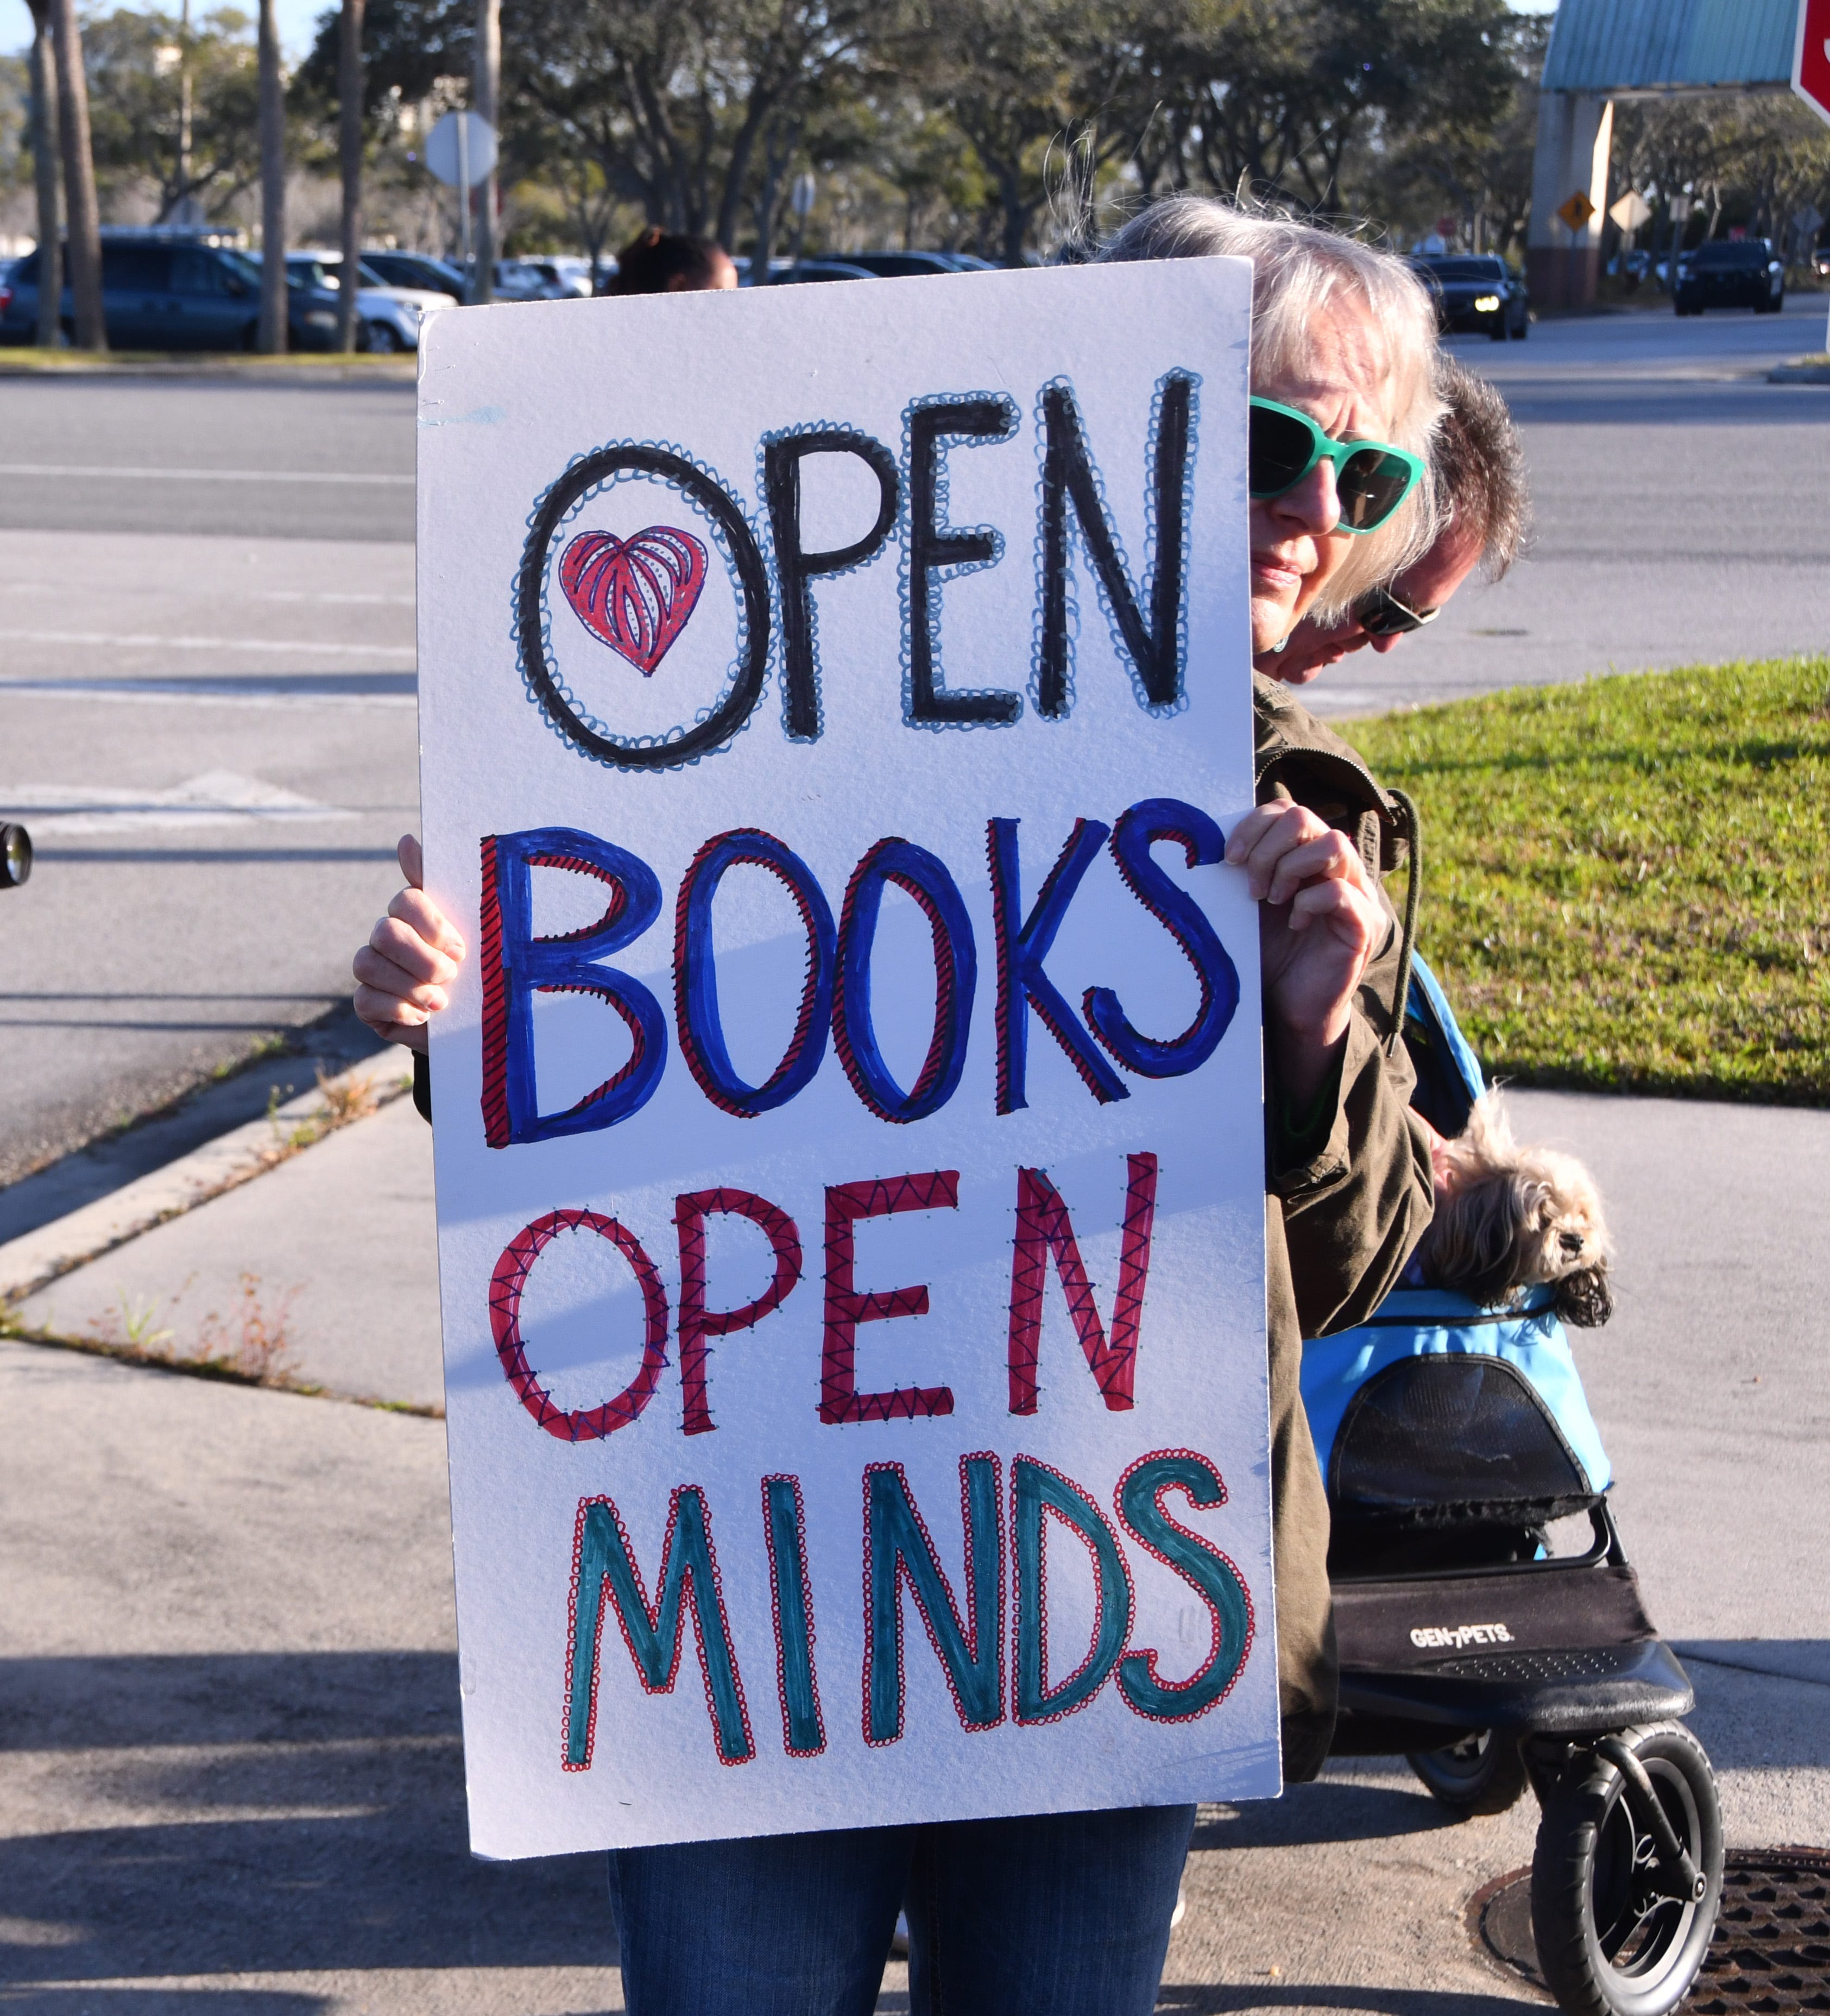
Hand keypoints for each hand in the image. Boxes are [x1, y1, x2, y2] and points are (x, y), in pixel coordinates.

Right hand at [352, 835, 466, 1053]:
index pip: (406, 901)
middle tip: (452, 975)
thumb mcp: (474, 929)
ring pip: (367, 964)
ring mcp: (374, 970)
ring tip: (440, 1002)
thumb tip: (406, 839)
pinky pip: (364, 1000)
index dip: (431, 924)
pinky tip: (422, 1016)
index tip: (460, 948)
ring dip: (410, 986)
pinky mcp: (368, 1004)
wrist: (477, 1022)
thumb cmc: (476, 971)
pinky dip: (398, 1009)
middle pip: (385, 932)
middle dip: (422, 959)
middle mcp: (387, 937)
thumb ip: (442, 885)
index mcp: (413, 915)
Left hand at [1225, 794, 1380, 1104]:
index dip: (1255, 826)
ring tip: (1271, 900)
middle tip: (1251, 887)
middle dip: (1269, 847)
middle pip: (1308, 818)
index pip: (1287, 811)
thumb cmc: (1269, 953)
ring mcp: (1356, 892)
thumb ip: (1243, 870)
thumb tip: (1204, 840)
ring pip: (1334, 845)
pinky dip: (1310, 902)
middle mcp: (1336, 866)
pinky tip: (1294, 923)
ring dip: (1290, 868)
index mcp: (1307, 855)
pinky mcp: (1364, 924)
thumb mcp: (1247, 906)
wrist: (1291, 1006)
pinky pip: (1341, 893)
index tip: (1229, 857)